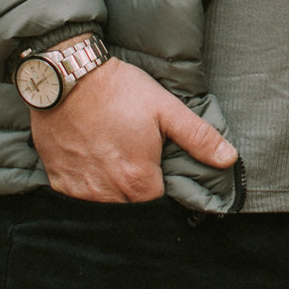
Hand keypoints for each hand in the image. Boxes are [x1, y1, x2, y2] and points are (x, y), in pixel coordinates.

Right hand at [28, 51, 237, 202]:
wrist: (67, 78)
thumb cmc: (120, 91)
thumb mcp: (166, 109)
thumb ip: (199, 137)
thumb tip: (229, 159)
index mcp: (138, 179)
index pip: (159, 206)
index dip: (164, 194)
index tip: (163, 176)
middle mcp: (108, 193)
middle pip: (131, 210)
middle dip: (139, 196)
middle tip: (140, 168)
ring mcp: (80, 190)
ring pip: (104, 208)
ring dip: (114, 195)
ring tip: (117, 167)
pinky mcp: (59, 182)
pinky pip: (78, 200)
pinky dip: (88, 191)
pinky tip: (94, 168)